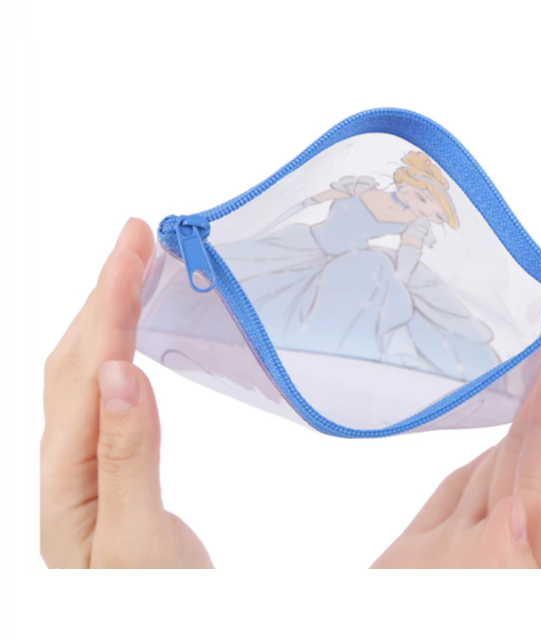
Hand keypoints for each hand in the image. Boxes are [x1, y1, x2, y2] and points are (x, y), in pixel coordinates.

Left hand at [41, 218, 212, 568]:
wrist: (149, 625)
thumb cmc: (146, 600)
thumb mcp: (136, 539)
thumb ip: (126, 456)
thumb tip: (122, 373)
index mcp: (68, 472)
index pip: (89, 366)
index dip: (111, 300)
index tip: (133, 247)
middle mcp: (66, 456)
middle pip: (78, 354)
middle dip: (105, 288)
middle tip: (137, 238)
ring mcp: (84, 457)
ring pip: (86, 366)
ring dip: (108, 310)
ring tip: (134, 270)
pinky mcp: (108, 460)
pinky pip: (104, 387)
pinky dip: (118, 345)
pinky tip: (131, 335)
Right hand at [371, 321, 540, 568]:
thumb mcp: (470, 602)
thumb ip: (495, 568)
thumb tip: (515, 515)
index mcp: (526, 564)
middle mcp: (503, 548)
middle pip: (532, 461)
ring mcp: (462, 544)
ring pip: (498, 468)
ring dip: (522, 415)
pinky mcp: (426, 546)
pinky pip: (460, 489)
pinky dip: (479, 454)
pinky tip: (494, 435)